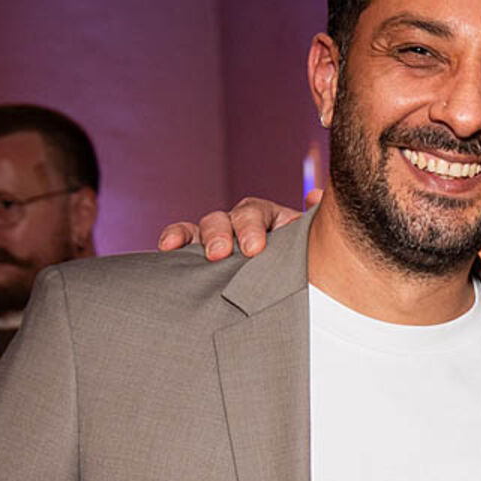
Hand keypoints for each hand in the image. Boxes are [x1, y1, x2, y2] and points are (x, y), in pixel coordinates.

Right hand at [156, 191, 315, 260]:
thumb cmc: (302, 263)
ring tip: (194, 254)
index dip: (251, 228)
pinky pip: (182, 237)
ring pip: (203, 227)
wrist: (290, 285)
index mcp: (268, 218)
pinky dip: (173, 237)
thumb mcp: (311, 245)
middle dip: (221, 235)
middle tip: (220, 254)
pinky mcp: (199, 249)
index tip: (253, 249)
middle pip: (225, 219)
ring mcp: (219, 234)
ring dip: (194, 236)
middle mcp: (240, 222)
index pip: (254, 214)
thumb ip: (311, 223)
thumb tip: (314, 195)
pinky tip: (166, 247)